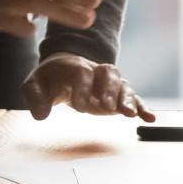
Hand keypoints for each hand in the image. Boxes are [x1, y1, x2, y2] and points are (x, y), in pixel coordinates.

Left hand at [21, 53, 156, 120]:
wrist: (63, 70)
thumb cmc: (48, 79)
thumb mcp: (33, 84)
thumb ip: (33, 97)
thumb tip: (41, 115)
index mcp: (73, 66)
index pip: (80, 73)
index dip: (82, 88)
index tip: (79, 108)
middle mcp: (94, 70)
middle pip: (108, 73)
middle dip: (109, 90)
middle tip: (107, 108)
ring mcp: (107, 82)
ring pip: (122, 84)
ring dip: (128, 98)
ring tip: (131, 115)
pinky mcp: (116, 94)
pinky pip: (132, 97)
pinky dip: (141, 106)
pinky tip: (149, 118)